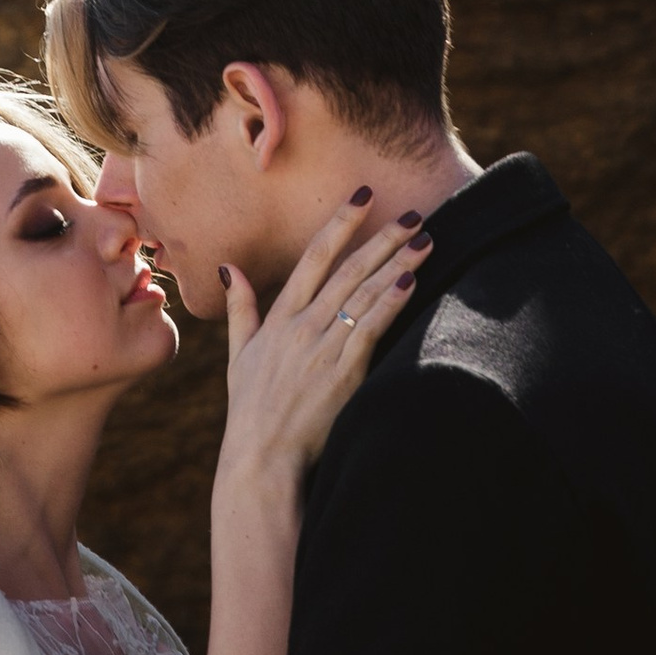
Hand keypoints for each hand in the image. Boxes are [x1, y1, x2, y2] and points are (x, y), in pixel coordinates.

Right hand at [218, 193, 429, 492]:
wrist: (261, 457)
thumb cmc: (251, 410)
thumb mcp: (240, 356)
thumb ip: (241, 309)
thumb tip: (232, 269)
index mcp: (279, 318)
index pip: (313, 258)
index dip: (340, 224)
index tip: (363, 197)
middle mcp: (302, 326)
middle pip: (347, 269)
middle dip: (382, 238)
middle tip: (413, 213)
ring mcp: (322, 348)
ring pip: (364, 294)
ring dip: (396, 264)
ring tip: (424, 240)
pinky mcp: (342, 373)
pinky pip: (370, 329)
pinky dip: (389, 304)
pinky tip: (409, 283)